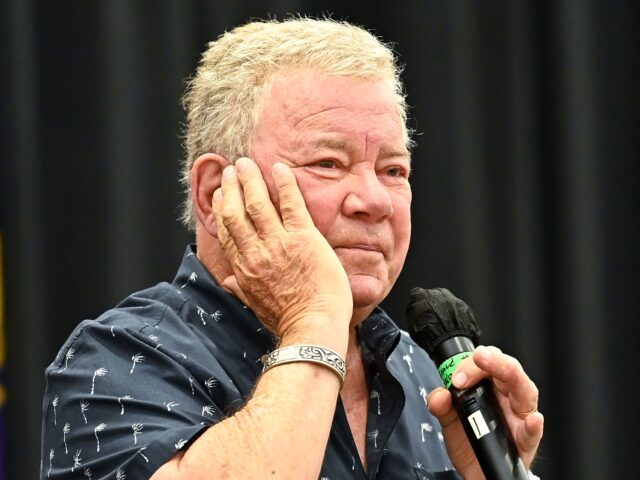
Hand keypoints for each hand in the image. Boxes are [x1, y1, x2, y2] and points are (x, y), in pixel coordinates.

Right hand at [212, 157, 352, 343]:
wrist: (312, 328)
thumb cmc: (288, 320)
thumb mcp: (256, 306)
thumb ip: (240, 289)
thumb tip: (226, 283)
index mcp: (244, 269)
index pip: (227, 232)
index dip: (221, 210)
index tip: (219, 196)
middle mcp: (256, 253)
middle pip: (236, 212)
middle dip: (231, 188)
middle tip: (230, 170)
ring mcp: (279, 244)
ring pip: (258, 204)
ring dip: (250, 180)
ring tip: (246, 163)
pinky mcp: (304, 238)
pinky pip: (291, 204)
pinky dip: (284, 184)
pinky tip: (280, 168)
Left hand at [427, 346, 542, 478]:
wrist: (475, 472)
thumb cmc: (470, 438)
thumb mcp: (450, 419)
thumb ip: (441, 404)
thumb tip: (439, 396)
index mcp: (492, 387)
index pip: (487, 363)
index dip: (471, 363)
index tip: (456, 376)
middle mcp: (509, 397)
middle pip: (508, 370)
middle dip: (494, 360)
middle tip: (478, 358)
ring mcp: (520, 418)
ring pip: (525, 390)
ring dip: (512, 375)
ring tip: (500, 368)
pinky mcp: (525, 442)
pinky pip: (532, 432)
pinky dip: (533, 425)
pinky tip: (532, 420)